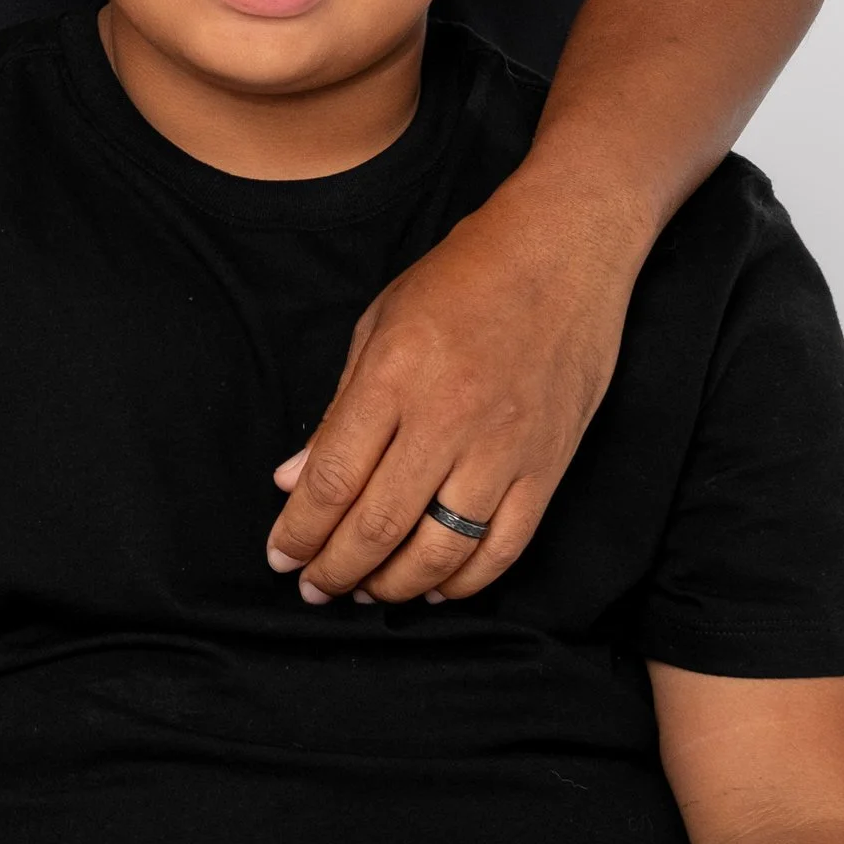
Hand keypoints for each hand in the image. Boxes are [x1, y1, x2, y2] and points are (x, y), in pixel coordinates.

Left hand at [266, 170, 638, 605]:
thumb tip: (292, 480)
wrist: (563, 250)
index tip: (280, 557)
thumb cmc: (462, 278)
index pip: (332, 480)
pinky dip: (464, 582)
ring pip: (440, 550)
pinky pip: (503, 547)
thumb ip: (336, 411)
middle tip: (314, 587)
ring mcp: (504, 447)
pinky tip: (433, 588)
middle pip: (378, 525)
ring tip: (366, 592)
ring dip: (394, 586)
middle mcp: (447, 419)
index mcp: (393, 378)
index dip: (299, 531)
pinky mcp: (549, 465)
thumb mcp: (378, 325)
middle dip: (335, 570)